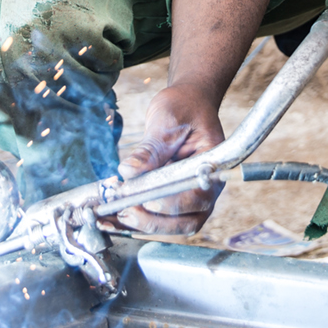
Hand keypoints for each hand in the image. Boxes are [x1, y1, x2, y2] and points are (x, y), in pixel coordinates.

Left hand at [109, 83, 226, 235]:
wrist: (188, 102)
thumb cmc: (185, 107)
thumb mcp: (167, 120)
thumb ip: (150, 148)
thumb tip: (129, 171)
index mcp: (212, 166)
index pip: (197, 196)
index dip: (172, 204)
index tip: (146, 199)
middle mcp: (206, 186)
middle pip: (188, 221)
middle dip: (156, 222)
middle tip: (127, 211)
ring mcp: (191, 195)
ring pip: (174, 225)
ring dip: (144, 225)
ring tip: (116, 215)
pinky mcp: (174, 197)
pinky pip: (160, 216)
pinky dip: (138, 219)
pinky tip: (115, 216)